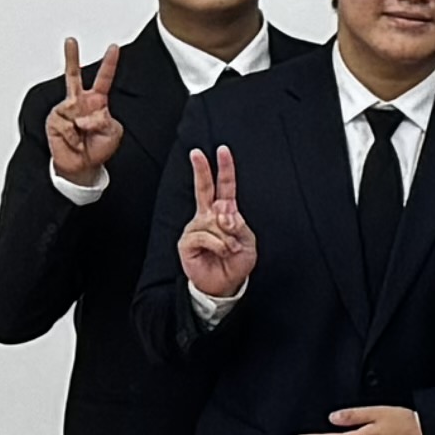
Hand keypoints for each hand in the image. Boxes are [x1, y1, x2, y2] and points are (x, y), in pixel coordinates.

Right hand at [45, 40, 124, 184]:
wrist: (81, 166)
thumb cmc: (98, 147)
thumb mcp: (113, 132)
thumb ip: (106, 120)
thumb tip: (89, 114)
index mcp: (97, 102)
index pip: (104, 79)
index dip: (109, 63)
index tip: (114, 47)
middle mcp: (79, 102)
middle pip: (74, 75)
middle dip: (71, 57)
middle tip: (70, 41)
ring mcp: (66, 110)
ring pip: (80, 111)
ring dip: (86, 127)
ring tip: (85, 138)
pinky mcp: (55, 120)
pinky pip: (70, 124)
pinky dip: (76, 135)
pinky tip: (75, 140)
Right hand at [176, 145, 258, 303]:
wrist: (225, 283)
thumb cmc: (236, 261)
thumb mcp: (247, 241)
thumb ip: (238, 224)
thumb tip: (223, 213)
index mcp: (224, 212)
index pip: (224, 186)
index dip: (225, 169)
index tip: (222, 151)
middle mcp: (207, 216)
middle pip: (204, 188)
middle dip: (201, 169)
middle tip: (196, 152)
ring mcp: (196, 227)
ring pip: (214, 221)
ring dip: (228, 237)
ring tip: (230, 250)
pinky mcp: (187, 241)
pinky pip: (206, 236)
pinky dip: (219, 245)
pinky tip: (220, 252)